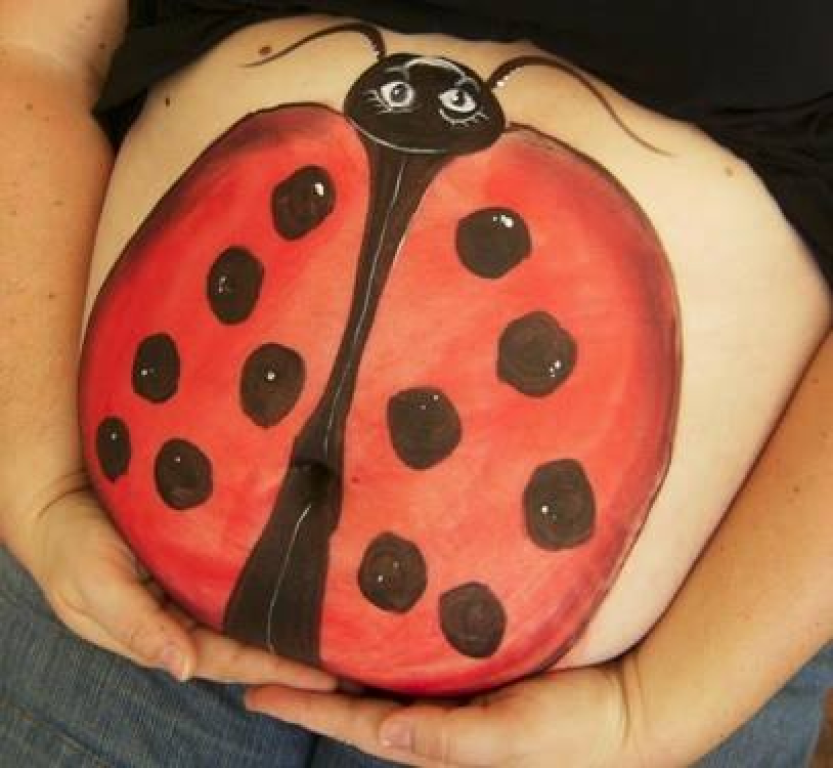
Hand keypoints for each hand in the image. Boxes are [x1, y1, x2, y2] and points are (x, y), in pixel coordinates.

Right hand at [10, 486, 336, 689]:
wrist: (61, 497)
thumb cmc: (70, 548)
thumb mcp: (95, 588)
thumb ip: (137, 627)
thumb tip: (184, 670)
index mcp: (162, 634)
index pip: (228, 658)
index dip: (275, 669)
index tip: (324, 678)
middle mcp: (184, 614)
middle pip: (245, 640)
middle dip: (293, 654)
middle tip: (349, 660)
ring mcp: (192, 584)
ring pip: (246, 610)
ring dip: (286, 620)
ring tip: (339, 627)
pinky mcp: (198, 552)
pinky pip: (238, 575)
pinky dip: (269, 583)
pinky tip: (302, 579)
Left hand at [245, 659, 650, 767]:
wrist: (624, 709)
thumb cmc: (573, 734)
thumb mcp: (512, 739)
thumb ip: (450, 738)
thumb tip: (384, 732)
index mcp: (432, 737)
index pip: (352, 721)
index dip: (302, 704)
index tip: (254, 688)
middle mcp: (431, 711)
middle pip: (354, 695)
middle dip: (305, 679)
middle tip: (257, 652)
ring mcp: (448, 688)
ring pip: (377, 669)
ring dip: (335, 656)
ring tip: (294, 632)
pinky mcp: (470, 664)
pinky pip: (412, 649)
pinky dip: (380, 636)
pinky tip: (365, 614)